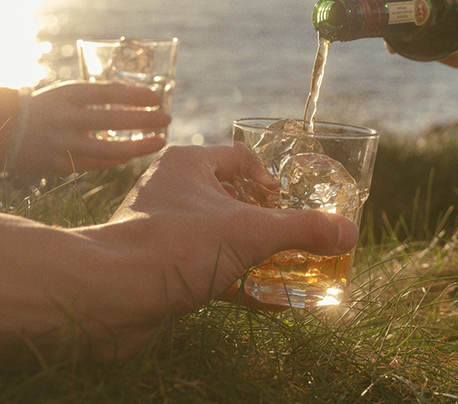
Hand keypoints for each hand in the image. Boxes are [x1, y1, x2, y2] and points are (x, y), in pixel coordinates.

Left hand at [0, 143, 357, 368]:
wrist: (108, 295)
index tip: (284, 205)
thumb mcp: (250, 234)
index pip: (240, 157)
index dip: (268, 179)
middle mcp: (171, 187)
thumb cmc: (177, 247)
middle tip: (289, 239)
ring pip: (216, 232)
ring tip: (282, 270)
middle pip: (230, 195)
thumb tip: (349, 231)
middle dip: (263, 220)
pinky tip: (260, 300)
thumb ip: (301, 230)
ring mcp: (161, 225)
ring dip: (249, 251)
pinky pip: (201, 262)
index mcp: (189, 163)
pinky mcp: (156, 261)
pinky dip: (231, 277)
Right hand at [11, 81, 170, 174]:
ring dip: (138, 147)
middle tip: (167, 118)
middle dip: (144, 120)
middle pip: (112, 121)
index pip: (107, 92)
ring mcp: (62, 145)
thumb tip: (138, 100)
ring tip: (161, 141)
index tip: (157, 96)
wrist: (2, 132)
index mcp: (66, 95)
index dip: (134, 95)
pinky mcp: (60, 165)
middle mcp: (64, 119)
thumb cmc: (46, 108)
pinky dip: (119, 160)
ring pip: (108, 150)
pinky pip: (97, 165)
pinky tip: (134, 154)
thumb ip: (96, 97)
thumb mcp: (66, 93)